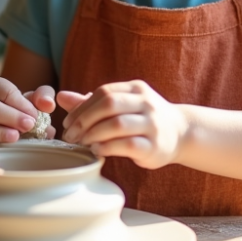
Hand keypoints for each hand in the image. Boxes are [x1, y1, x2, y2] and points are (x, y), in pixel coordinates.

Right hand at [0, 75, 56, 142]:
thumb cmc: (16, 109)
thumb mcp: (31, 99)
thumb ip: (43, 95)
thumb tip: (47, 104)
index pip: (2, 90)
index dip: (20, 103)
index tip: (35, 115)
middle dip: (11, 117)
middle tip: (29, 125)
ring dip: (1, 132)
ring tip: (17, 136)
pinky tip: (7, 146)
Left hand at [57, 80, 186, 169]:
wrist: (181, 133)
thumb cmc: (143, 118)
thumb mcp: (122, 105)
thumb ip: (92, 102)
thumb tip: (60, 96)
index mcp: (136, 89)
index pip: (104, 93)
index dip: (82, 108)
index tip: (68, 123)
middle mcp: (146, 103)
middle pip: (109, 105)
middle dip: (84, 120)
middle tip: (70, 136)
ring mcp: (152, 124)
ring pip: (117, 124)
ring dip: (94, 134)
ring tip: (82, 144)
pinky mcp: (155, 146)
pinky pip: (128, 144)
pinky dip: (108, 147)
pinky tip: (97, 151)